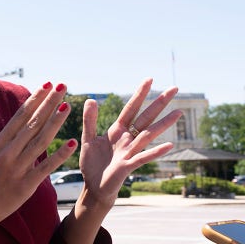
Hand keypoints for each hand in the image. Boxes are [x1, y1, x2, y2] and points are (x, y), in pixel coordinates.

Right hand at [0, 83, 78, 237]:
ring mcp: (16, 169)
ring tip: (67, 106)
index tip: (47, 85)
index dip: (34, 100)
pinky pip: (44, 168)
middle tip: (62, 86)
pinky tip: (72, 144)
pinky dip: (59, 156)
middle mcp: (8, 152)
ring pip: (40, 142)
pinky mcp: (24, 186)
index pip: (20, 116)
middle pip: (32, 124)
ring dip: (55, 123)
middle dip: (48, 104)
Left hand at [79, 78, 182, 205]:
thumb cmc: (93, 164)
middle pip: (145, 118)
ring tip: (179, 112)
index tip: (149, 79)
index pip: (130, 109)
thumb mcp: (88, 139)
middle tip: (175, 88)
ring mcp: (129, 152)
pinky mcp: (128, 166)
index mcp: (117, 131)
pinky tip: (170, 145)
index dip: (139, 95)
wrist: (94, 187)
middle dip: (159, 103)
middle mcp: (127, 139)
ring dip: (163, 124)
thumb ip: (90, 120)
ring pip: (148, 135)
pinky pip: (143, 157)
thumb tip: (91, 99)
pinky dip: (156, 151)